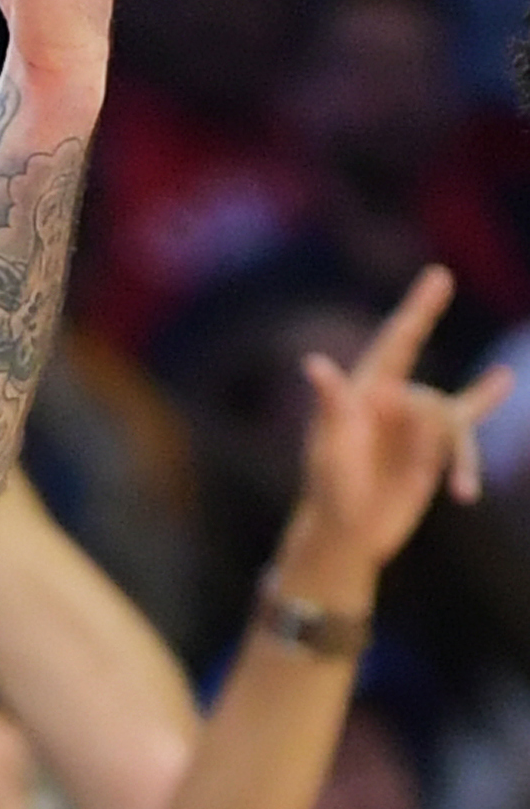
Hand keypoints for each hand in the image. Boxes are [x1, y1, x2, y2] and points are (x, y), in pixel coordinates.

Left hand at [287, 266, 515, 576]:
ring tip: (444, 485)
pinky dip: (473, 452)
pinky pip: (466, 438)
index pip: (397, 342)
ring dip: (449, 457)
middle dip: (419, 431)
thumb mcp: (327, 449)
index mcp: (364, 393)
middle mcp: (394, 403)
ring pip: (450, 424)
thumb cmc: (328, 487)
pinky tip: (493, 415)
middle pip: (427, 399)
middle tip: (425, 409)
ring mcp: (418, 426)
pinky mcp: (436, 452)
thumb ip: (331, 406)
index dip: (418, 308)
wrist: (347, 533)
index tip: (440, 276)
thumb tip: (315, 362)